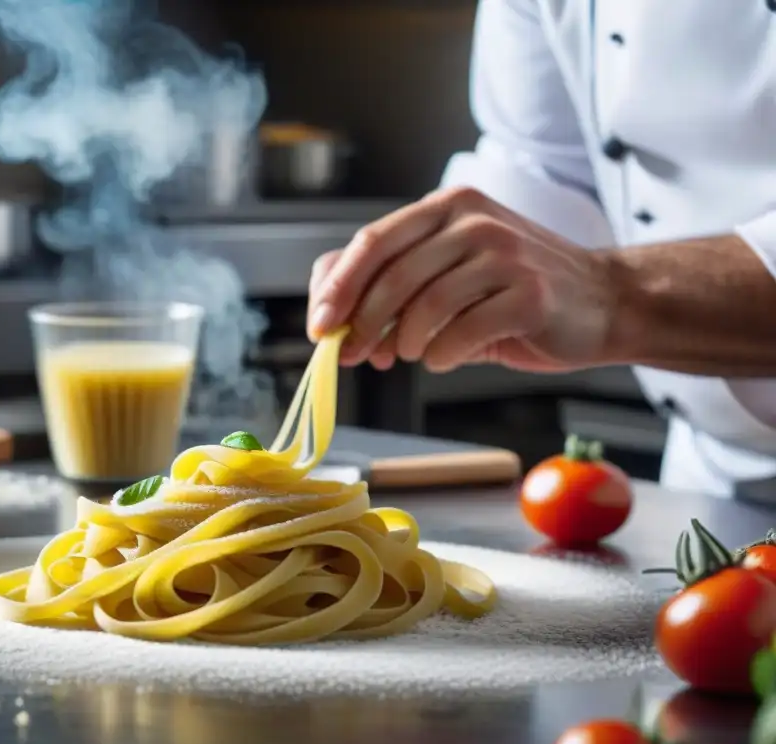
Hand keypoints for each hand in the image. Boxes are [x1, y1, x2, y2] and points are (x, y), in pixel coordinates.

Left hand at [307, 187, 618, 372]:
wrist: (602, 302)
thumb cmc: (514, 292)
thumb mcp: (450, 271)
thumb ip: (392, 280)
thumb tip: (327, 309)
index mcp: (448, 208)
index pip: (373, 243)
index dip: (337, 287)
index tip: (318, 325)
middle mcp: (474, 221)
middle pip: (392, 275)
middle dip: (362, 323)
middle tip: (355, 353)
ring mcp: (506, 254)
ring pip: (425, 304)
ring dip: (404, 342)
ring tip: (408, 354)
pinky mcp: (530, 293)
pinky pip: (463, 331)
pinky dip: (442, 355)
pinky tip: (444, 359)